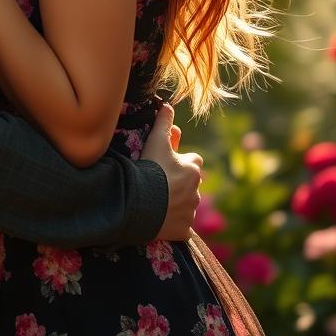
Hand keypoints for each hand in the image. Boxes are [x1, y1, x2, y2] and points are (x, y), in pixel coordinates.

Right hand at [142, 102, 203, 241]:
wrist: (139, 201)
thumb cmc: (149, 168)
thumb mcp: (155, 141)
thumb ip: (163, 122)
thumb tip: (167, 105)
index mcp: (193, 169)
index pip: (194, 162)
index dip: (181, 162)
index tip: (167, 165)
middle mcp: (196, 191)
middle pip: (191, 185)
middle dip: (180, 185)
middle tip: (160, 184)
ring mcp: (190, 212)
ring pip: (187, 206)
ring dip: (177, 204)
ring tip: (157, 202)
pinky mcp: (183, 230)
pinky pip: (182, 228)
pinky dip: (174, 225)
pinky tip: (161, 222)